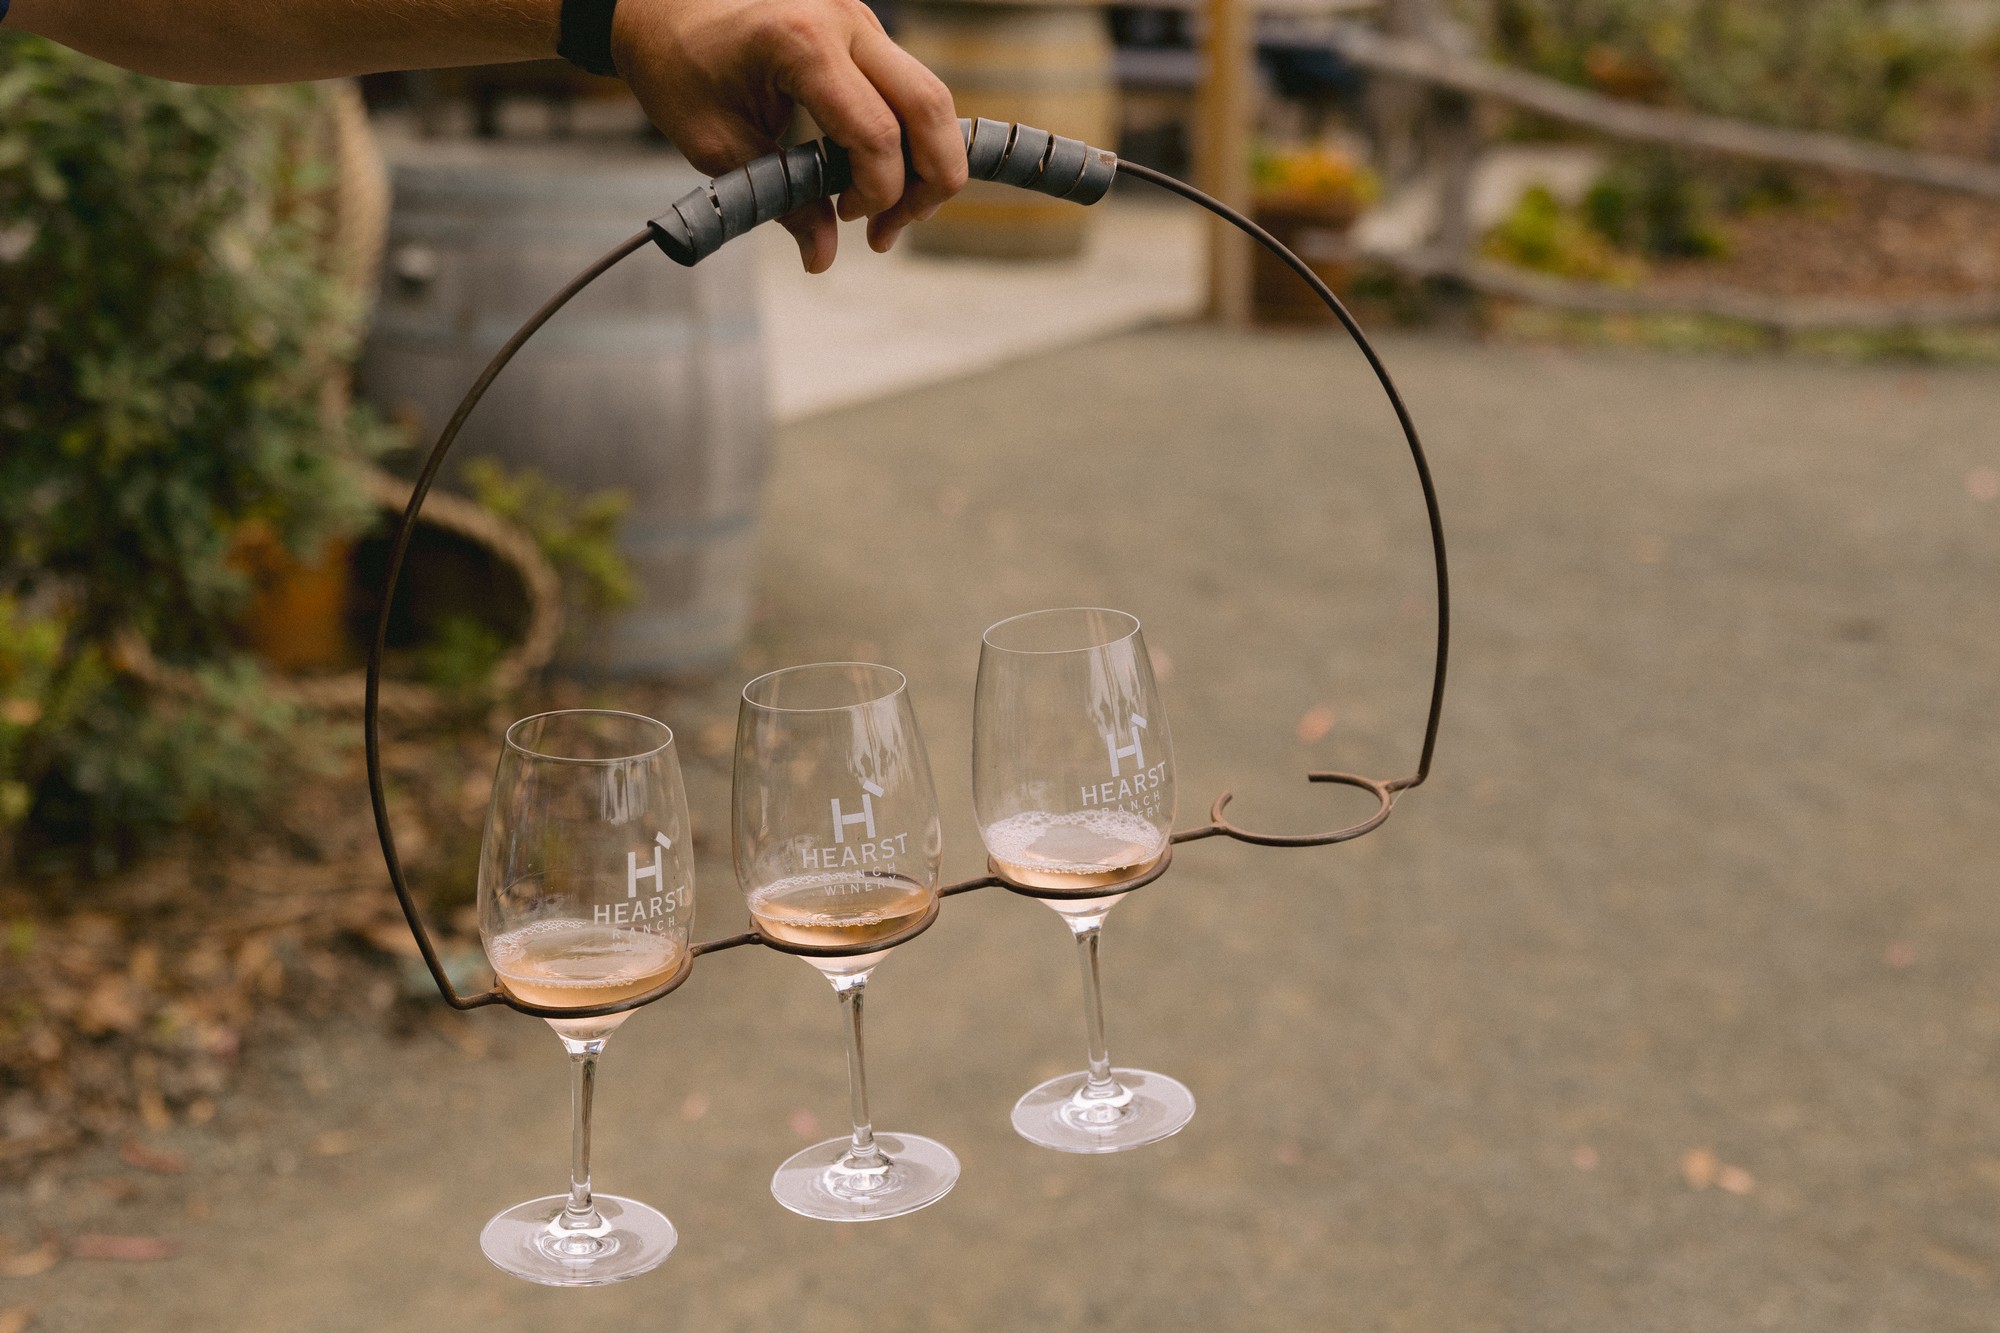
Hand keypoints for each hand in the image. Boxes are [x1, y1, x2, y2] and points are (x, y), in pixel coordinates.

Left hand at [611, 0, 967, 271]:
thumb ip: (778, 199)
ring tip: (888, 212)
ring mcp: (860, 22)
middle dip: (930, 181)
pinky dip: (908, 140)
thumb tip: (823, 258)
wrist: (661, 9)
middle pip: (930, 107)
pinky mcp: (863, 33)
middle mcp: (844, 22)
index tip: (847, 219)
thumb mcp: (717, 145)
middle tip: (892, 229)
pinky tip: (875, 176)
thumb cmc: (678, 67)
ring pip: (931, 98)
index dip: (876, 192)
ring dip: (926, 163)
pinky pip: (909, 90)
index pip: (878, 133)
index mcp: (802, 43)